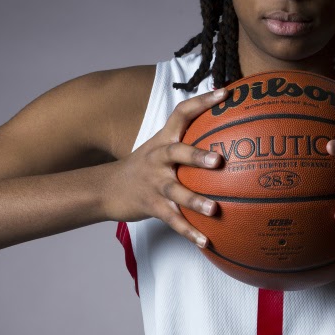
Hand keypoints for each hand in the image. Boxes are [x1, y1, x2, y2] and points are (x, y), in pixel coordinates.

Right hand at [101, 88, 225, 248]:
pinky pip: (172, 220)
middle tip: (218, 160)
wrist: (107, 189)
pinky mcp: (151, 205)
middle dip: (196, 155)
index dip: (203, 101)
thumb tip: (226, 131)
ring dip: (195, 201)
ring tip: (215, 210)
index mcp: (164, 139)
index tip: (225, 93)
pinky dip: (188, 231)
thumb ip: (187, 138)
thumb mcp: (160, 146)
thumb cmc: (145, 166)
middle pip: (176, 152)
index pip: (182, 113)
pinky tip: (205, 240)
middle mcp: (158, 158)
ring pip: (175, 191)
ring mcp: (153, 183)